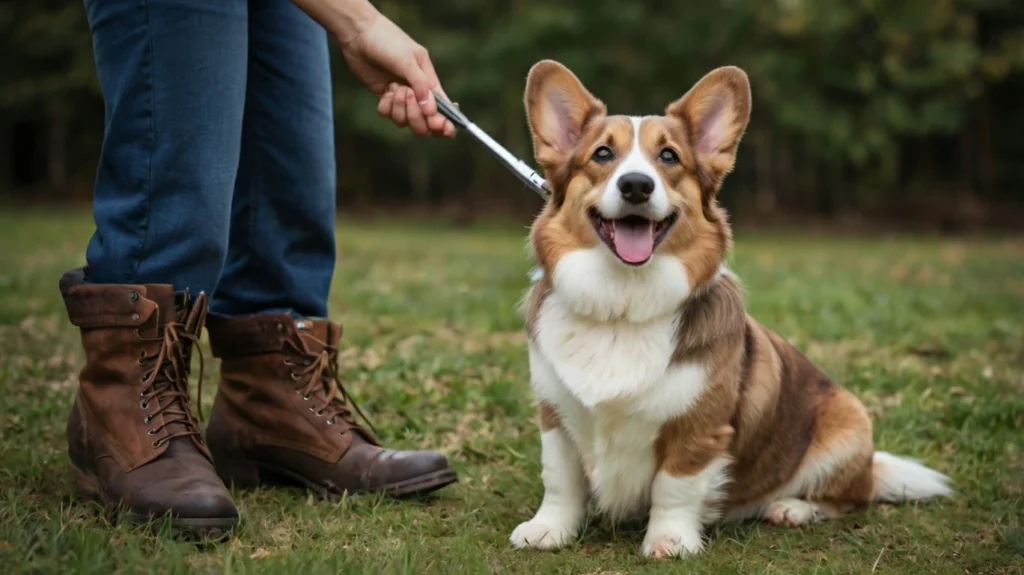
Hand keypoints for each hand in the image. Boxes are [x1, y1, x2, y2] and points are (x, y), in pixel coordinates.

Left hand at [339, 13, 453, 136]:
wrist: (360, 34)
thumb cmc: (388, 41)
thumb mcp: (408, 60)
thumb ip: (421, 85)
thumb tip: (431, 110)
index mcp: (429, 82)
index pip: (443, 109)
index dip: (444, 122)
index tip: (441, 127)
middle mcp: (417, 93)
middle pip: (424, 123)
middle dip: (416, 116)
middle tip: (407, 95)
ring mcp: (400, 97)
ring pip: (404, 121)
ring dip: (399, 108)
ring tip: (394, 87)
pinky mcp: (384, 97)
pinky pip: (387, 114)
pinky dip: (385, 106)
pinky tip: (384, 89)